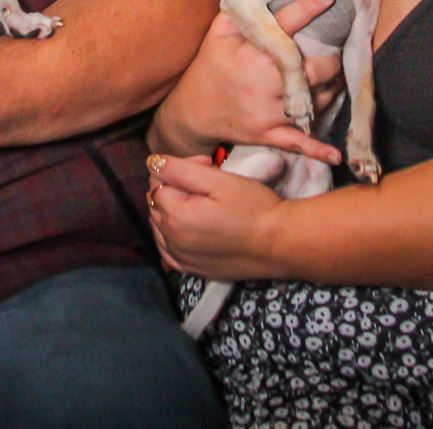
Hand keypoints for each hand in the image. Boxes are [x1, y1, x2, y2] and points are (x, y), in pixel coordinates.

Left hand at [147, 153, 289, 279]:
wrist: (280, 244)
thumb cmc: (254, 208)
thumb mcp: (219, 181)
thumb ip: (181, 170)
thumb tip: (153, 163)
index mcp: (176, 215)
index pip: (159, 182)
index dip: (181, 168)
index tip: (208, 164)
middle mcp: (172, 240)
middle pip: (157, 203)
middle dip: (177, 187)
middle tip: (210, 180)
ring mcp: (181, 258)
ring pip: (160, 225)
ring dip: (173, 210)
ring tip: (203, 203)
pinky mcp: (192, 270)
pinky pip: (167, 250)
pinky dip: (171, 235)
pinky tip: (189, 227)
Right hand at [148, 0, 342, 164]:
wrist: (191, 112)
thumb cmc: (209, 67)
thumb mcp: (217, 34)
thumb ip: (239, 11)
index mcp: (253, 53)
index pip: (286, 25)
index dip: (309, 7)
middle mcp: (264, 81)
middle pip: (313, 69)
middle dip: (332, 60)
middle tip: (340, 51)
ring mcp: (268, 111)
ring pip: (314, 101)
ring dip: (331, 90)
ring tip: (337, 78)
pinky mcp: (269, 134)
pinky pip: (297, 143)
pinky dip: (317, 150)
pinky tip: (336, 154)